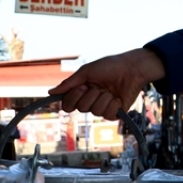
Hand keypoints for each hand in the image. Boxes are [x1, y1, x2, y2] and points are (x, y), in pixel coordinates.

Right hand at [48, 48, 164, 119]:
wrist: (131, 68)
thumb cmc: (110, 66)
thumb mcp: (86, 72)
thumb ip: (69, 84)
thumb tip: (50, 93)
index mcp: (82, 91)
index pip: (68, 105)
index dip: (73, 98)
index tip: (81, 86)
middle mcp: (91, 101)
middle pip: (81, 108)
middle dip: (91, 94)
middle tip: (99, 85)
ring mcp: (103, 108)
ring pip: (95, 111)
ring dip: (103, 97)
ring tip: (111, 89)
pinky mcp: (115, 113)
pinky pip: (108, 115)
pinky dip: (113, 104)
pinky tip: (118, 97)